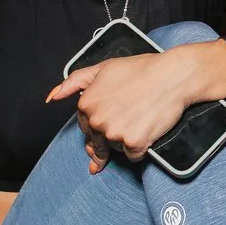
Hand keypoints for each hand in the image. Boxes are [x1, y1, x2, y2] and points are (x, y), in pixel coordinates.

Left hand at [46, 46, 215, 168]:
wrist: (173, 75)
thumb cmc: (142, 69)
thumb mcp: (104, 68)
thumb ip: (75, 81)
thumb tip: (52, 97)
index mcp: (86, 103)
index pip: (85, 126)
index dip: (99, 123)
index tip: (111, 119)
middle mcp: (97, 120)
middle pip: (98, 141)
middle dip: (110, 134)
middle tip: (129, 119)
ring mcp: (114, 133)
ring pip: (115, 149)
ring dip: (126, 140)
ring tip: (140, 119)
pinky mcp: (133, 144)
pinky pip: (133, 156)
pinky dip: (141, 147)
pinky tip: (148, 130)